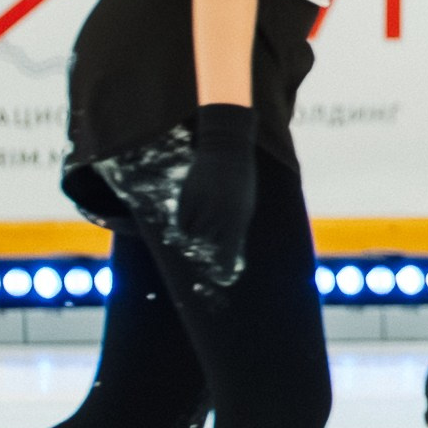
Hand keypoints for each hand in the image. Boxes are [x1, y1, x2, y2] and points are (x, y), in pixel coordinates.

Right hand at [176, 103, 258, 276]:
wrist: (226, 150)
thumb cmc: (240, 181)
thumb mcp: (245, 205)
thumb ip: (234, 229)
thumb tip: (224, 254)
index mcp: (238, 217)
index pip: (229, 251)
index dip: (225, 267)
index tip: (224, 277)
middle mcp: (219, 214)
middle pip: (208, 244)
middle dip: (210, 242)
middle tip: (215, 231)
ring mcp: (202, 206)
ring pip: (193, 235)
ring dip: (198, 232)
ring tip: (208, 214)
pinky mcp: (186, 198)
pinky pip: (182, 223)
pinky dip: (186, 223)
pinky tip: (195, 210)